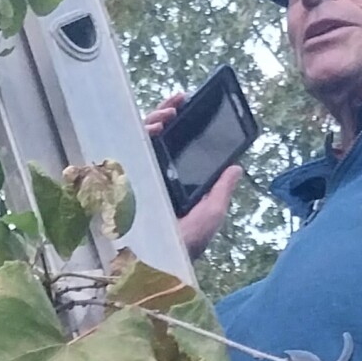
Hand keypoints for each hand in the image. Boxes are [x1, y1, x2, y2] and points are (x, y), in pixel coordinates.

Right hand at [144, 94, 239, 258]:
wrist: (161, 259)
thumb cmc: (186, 242)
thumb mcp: (211, 212)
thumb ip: (222, 189)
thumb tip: (237, 166)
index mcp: (171, 181)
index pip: (173, 146)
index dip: (180, 125)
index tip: (188, 106)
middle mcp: (152, 177)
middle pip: (157, 138)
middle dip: (167, 113)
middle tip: (180, 101)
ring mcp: (137, 177)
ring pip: (142, 139)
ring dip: (157, 118)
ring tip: (170, 113)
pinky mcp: (124, 179)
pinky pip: (129, 149)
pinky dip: (142, 132)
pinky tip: (157, 127)